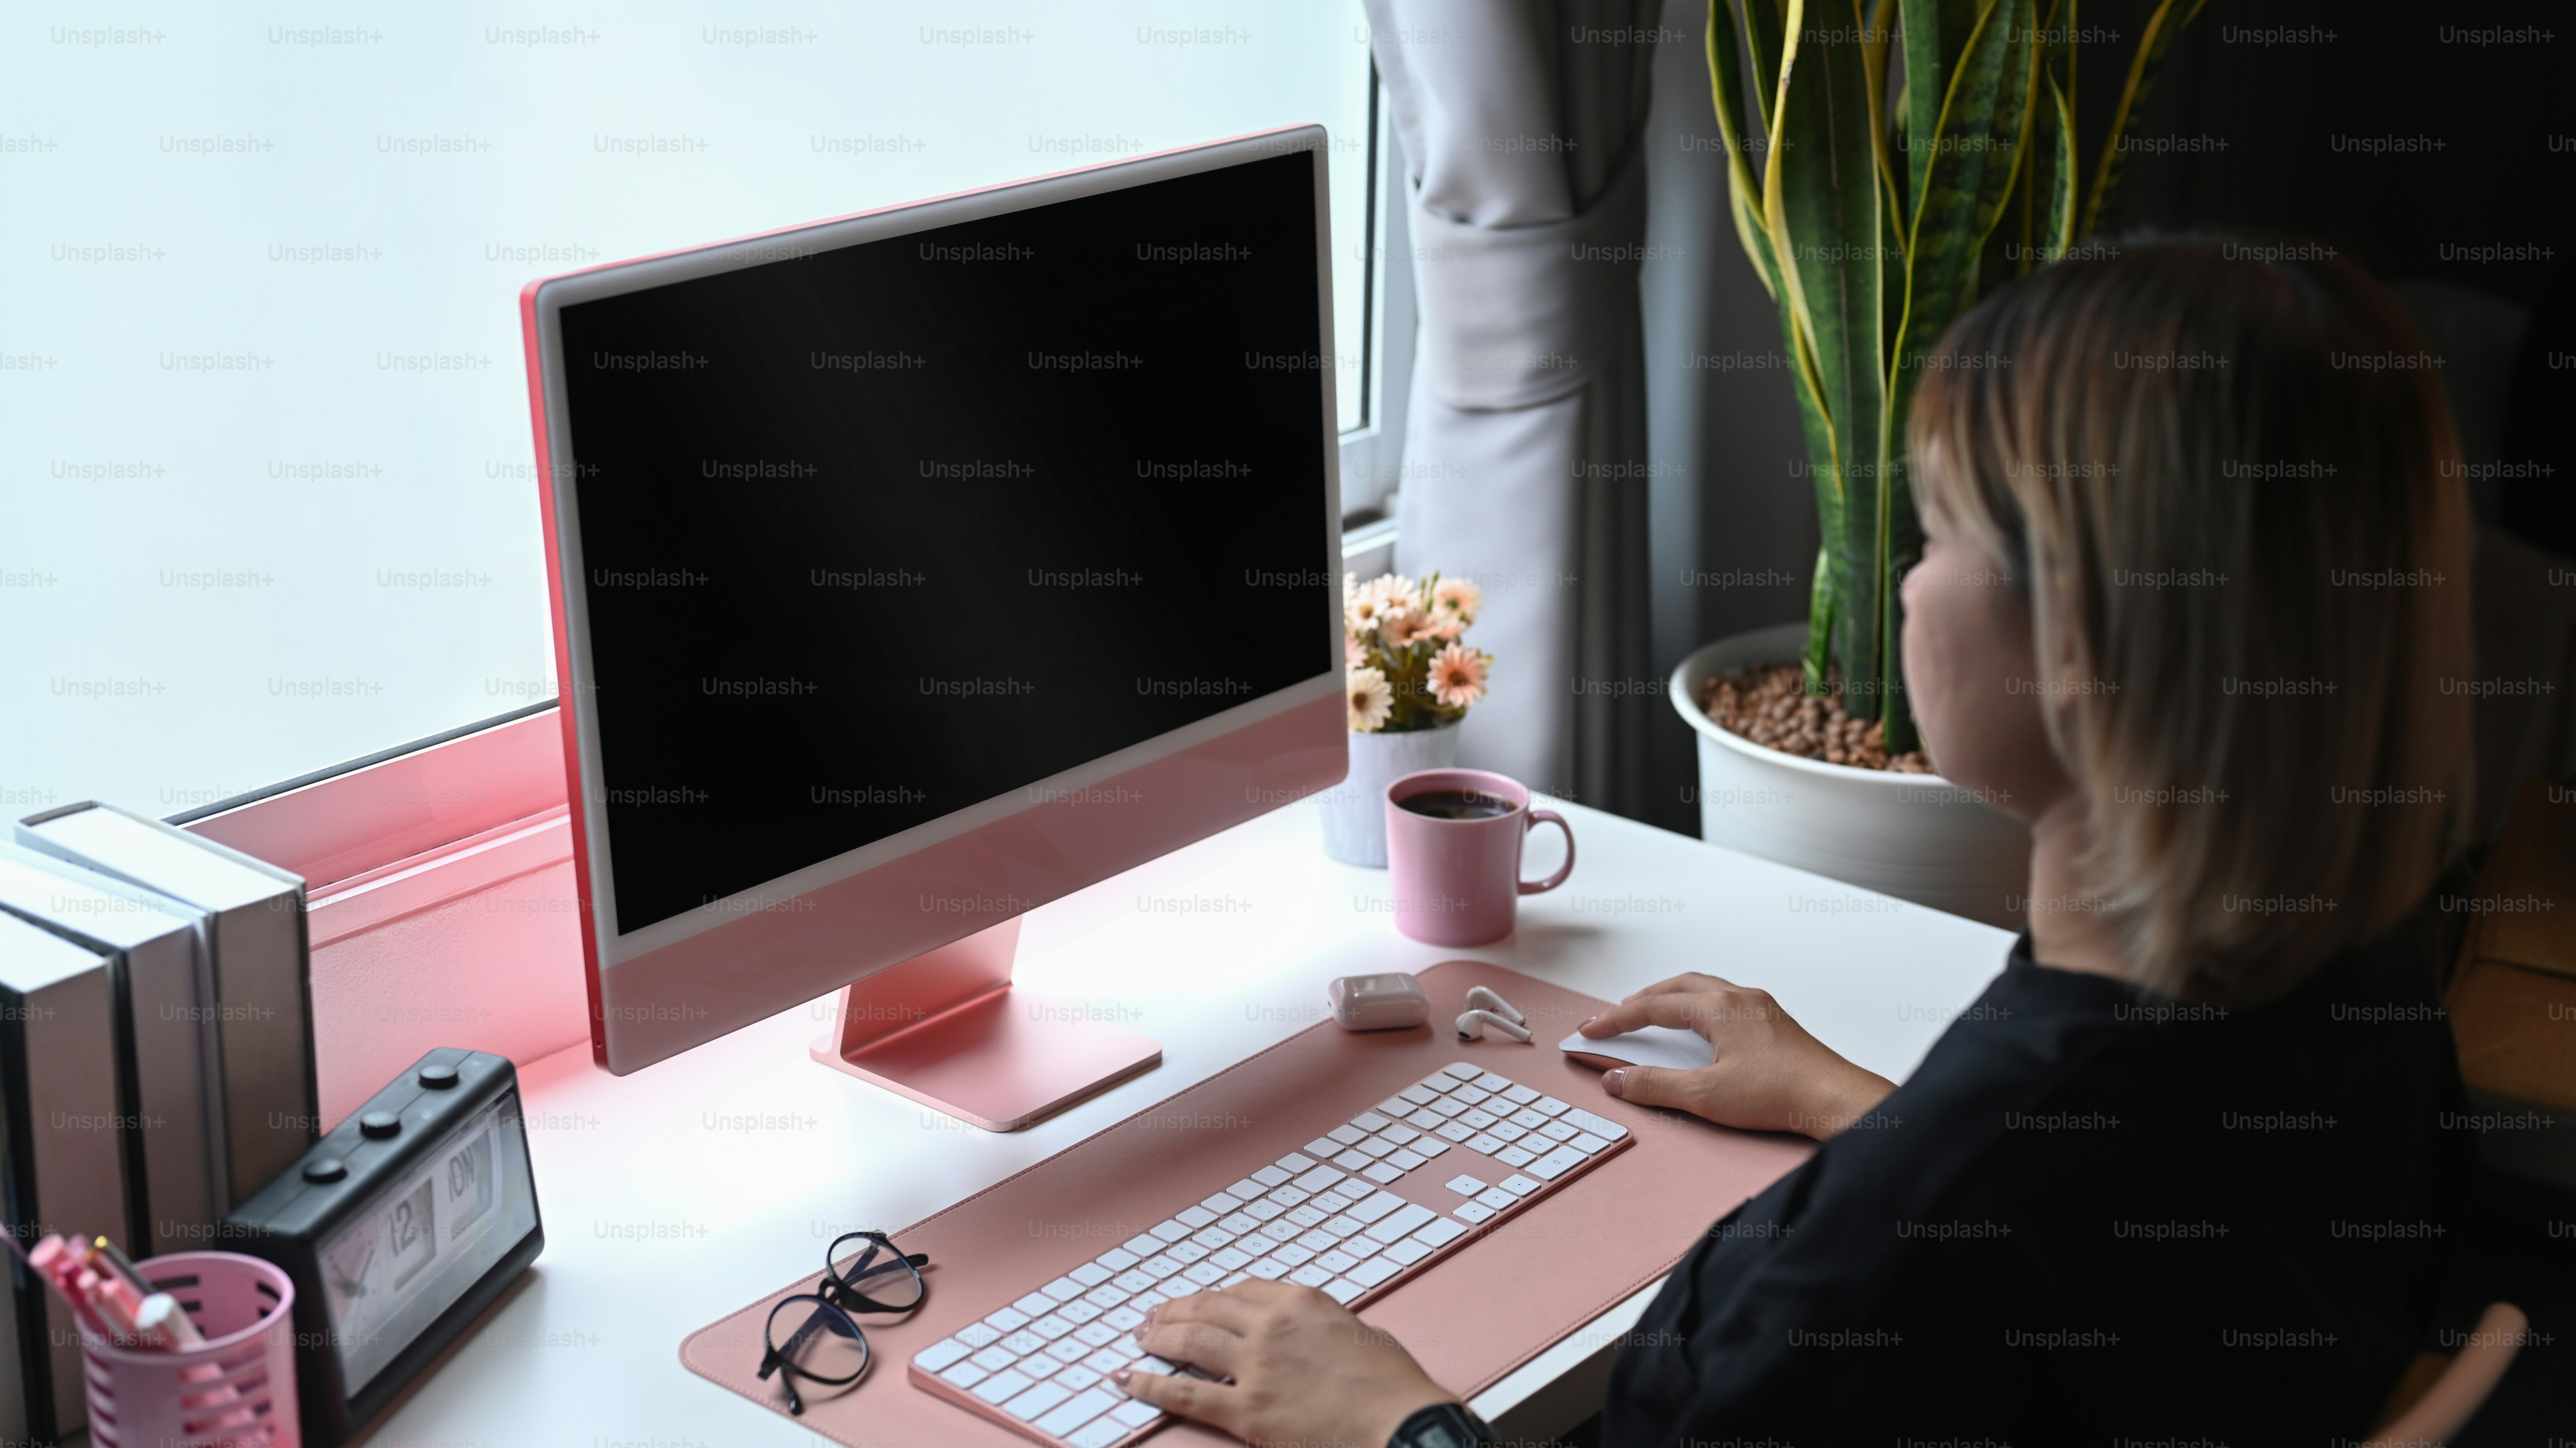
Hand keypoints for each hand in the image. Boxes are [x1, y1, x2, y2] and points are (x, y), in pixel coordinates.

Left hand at [1118, 1281, 1452, 1447]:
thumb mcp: (1360, 1334)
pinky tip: (1128, 1380)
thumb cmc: (1392, 1385)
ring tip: (1139, 1340)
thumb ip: (1325, 1327)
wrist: (1401, 1422)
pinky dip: (1150, 1385)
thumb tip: (1312, 1334)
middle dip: (1174, 1311)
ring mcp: (1256, 1367)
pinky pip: (1185, 1394)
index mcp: (1301, 1302)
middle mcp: (1272, 1326)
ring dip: (1157, 1338)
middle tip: (1154, 1317)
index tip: (1201, 1303)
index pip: (1243, 1290)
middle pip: (1207, 1308)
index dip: (1215, 1297)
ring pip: (1189, 1342)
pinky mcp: (1247, 1410)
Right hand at [1576, 972, 1893, 1137]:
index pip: (1653, 1006)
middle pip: (1678, 986)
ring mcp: (1760, 1008)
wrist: (1834, 1100)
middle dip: (1642, 999)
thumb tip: (1617, 1079)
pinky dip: (1698, 1006)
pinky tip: (1699, 1028)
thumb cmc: (1781, 1093)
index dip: (1616, 1019)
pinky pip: (1725, 1001)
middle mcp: (1740, 999)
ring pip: (1705, 989)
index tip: (1591, 1029)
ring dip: (1672, 998)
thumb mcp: (1705, 1095)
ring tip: (1652, 1015)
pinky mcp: (1774, 1024)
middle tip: (1617, 1017)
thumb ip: (1655, 1086)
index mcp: (1719, 1008)